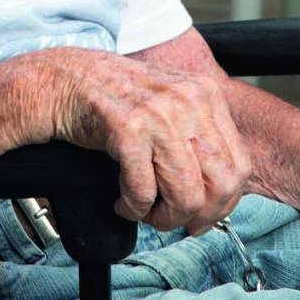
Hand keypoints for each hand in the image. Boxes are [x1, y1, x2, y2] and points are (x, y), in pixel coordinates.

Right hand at [27, 47, 250, 234]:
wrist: (61, 79)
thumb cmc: (112, 98)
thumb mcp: (168, 105)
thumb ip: (197, 135)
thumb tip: (220, 192)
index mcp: (203, 93)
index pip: (239, 166)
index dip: (223, 203)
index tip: (202, 214)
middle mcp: (186, 100)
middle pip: (220, 185)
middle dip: (197, 215)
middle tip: (173, 219)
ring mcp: (157, 113)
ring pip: (186, 195)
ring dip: (163, 217)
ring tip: (144, 210)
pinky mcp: (126, 128)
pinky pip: (143, 191)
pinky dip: (132, 208)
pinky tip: (121, 200)